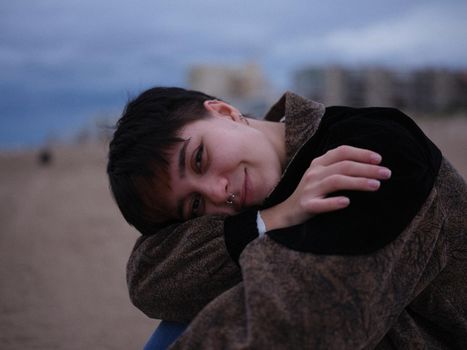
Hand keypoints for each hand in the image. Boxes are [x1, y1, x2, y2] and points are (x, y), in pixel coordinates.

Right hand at [260, 146, 390, 230]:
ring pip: (336, 181)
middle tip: (387, 173)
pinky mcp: (306, 205)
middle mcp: (314, 173)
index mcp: (319, 163)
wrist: (286, 212)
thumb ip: (339, 167)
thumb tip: (370, 165)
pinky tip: (347, 203)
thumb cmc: (311, 193)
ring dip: (357, 182)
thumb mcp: (322, 175)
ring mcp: (309, 189)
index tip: (379, 159)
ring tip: (376, 185)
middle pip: (343, 166)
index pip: (342, 151)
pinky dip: (334, 203)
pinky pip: (321, 204)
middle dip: (367, 168)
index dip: (361, 153)